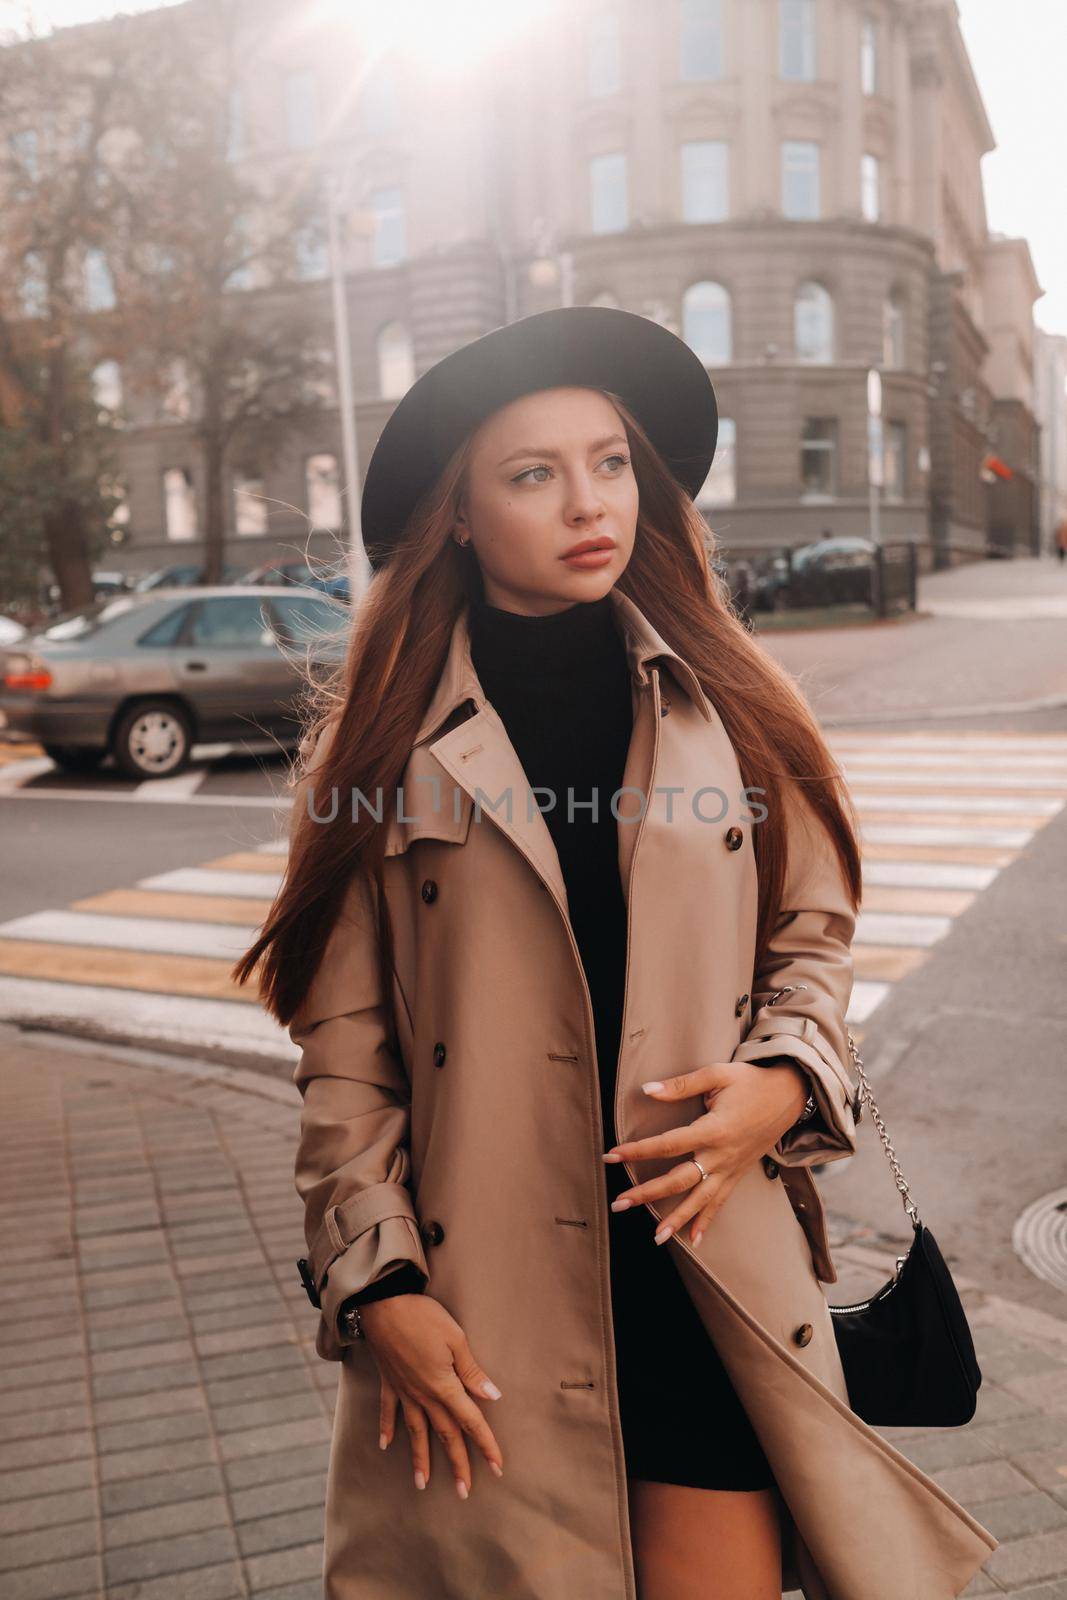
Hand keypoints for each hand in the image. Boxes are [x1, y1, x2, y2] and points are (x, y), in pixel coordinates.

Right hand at [361, 1293, 504, 1499]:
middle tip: (465, 1492)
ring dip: (420, 1459)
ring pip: (415, 1432)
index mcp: (444, 1386)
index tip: (498, 1467)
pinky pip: (388, 1411)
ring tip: (423, 1484)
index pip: (471, 1421)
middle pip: (445, 1434)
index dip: (486, 1444)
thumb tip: (493, 1396)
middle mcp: (423, 1395)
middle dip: (457, 1464)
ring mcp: (404, 1391)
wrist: (383, 1304)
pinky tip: (385, 1445)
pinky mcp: (389, 1382)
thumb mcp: (456, 1339)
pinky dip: (387, 1429)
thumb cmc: (423, 1316)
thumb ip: (472, 1371)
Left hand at [602, 1058, 809, 1248]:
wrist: (790, 1095)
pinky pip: (720, 1202)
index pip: (668, 1145)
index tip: (611, 1155)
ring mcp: (731, 1168)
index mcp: (714, 1128)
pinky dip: (707, 1222)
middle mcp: (721, 1154)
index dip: (638, 1151)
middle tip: (618, 1203)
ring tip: (655, 1237)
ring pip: (699, 1200)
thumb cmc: (750, 1081)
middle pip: (679, 1179)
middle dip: (647, 1193)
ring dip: (676, 1219)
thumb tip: (647, 1090)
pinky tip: (694, 1241)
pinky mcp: (738, 1174)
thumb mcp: (717, 1074)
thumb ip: (681, 1085)